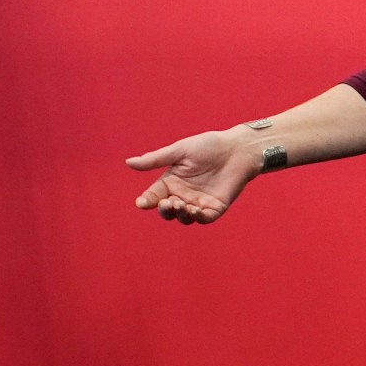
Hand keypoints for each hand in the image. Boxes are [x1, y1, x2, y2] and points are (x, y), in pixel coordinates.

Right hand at [128, 131, 265, 224]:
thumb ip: (156, 159)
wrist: (237, 148)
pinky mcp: (216, 208)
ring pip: (184, 217)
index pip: (154, 195)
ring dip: (180, 214)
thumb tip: (128, 162)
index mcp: (171, 181)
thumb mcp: (179, 151)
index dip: (147, 201)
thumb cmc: (208, 146)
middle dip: (164, 210)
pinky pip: (204, 218)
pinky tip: (194, 210)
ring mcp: (199, 202)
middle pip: (168, 211)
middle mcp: (183, 194)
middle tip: (166, 202)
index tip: (141, 203)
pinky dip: (198, 217)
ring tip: (181, 204)